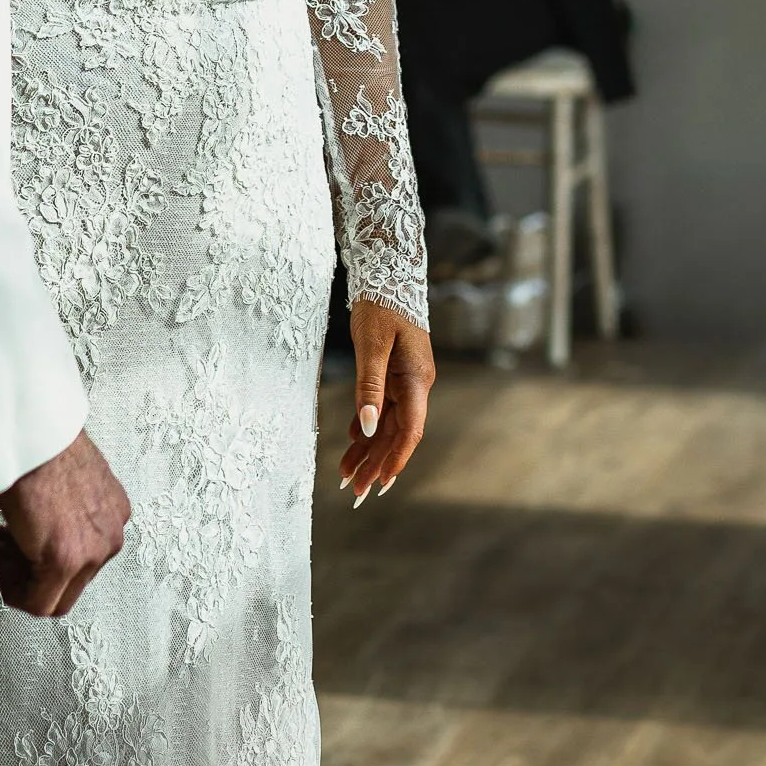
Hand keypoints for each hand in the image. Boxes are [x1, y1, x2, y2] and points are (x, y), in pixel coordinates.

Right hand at [0, 429, 129, 617]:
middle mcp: (110, 534)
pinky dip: (13, 589)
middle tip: (8, 546)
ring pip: (55, 598)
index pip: (85, 558)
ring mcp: (92, 551)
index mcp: (112, 511)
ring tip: (0, 546)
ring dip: (19, 577)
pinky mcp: (65, 561)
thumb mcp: (68, 476)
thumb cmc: (40, 441)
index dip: (46, 553)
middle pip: (71, 582)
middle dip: (33, 568)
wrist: (31, 429)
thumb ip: (68, 508)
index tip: (25, 540)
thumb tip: (43, 525)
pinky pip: (39, 604)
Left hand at [338, 301, 434, 502]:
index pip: (409, 431)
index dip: (394, 459)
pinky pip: (381, 407)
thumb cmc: (381, 305)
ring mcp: (406, 379)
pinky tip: (354, 440)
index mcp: (416, 379)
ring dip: (369, 449)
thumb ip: (370, 386)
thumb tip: (370, 427)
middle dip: (377, 463)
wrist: (387, 272)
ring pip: (388, 423)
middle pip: (397, 433)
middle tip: (355, 492)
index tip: (379, 484)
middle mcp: (415, 384)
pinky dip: (367, 425)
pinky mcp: (394, 372)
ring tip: (348, 475)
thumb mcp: (372, 344)